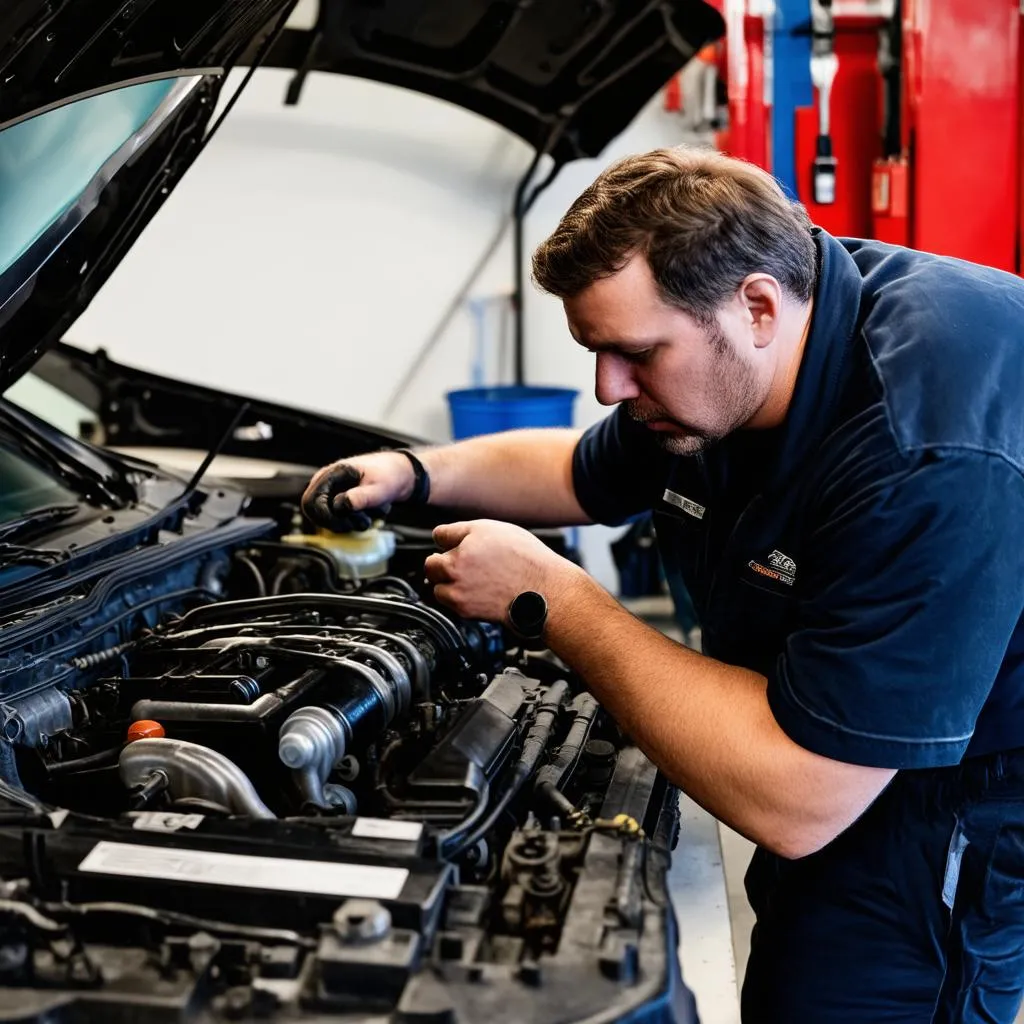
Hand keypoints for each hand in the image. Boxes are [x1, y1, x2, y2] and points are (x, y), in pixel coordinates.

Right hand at [301, 452, 414, 531]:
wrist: (398, 473)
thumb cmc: (389, 476)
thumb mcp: (379, 489)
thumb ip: (361, 497)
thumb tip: (342, 505)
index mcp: (332, 473)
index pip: (310, 502)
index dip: (324, 518)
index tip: (345, 524)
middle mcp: (326, 481)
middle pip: (314, 512)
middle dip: (336, 523)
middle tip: (359, 523)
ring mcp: (330, 490)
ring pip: (325, 517)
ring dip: (346, 523)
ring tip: (366, 516)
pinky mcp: (336, 499)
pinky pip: (335, 517)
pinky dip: (350, 521)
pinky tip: (365, 515)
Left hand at [424, 519, 581, 625]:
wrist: (542, 593)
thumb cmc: (527, 561)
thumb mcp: (496, 530)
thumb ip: (463, 531)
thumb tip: (441, 537)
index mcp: (463, 546)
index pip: (438, 536)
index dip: (449, 539)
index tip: (454, 543)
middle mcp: (456, 569)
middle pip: (431, 564)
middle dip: (442, 562)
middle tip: (462, 563)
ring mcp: (458, 592)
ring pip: (437, 586)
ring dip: (447, 583)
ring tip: (473, 580)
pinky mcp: (464, 611)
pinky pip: (450, 602)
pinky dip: (458, 598)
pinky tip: (479, 592)